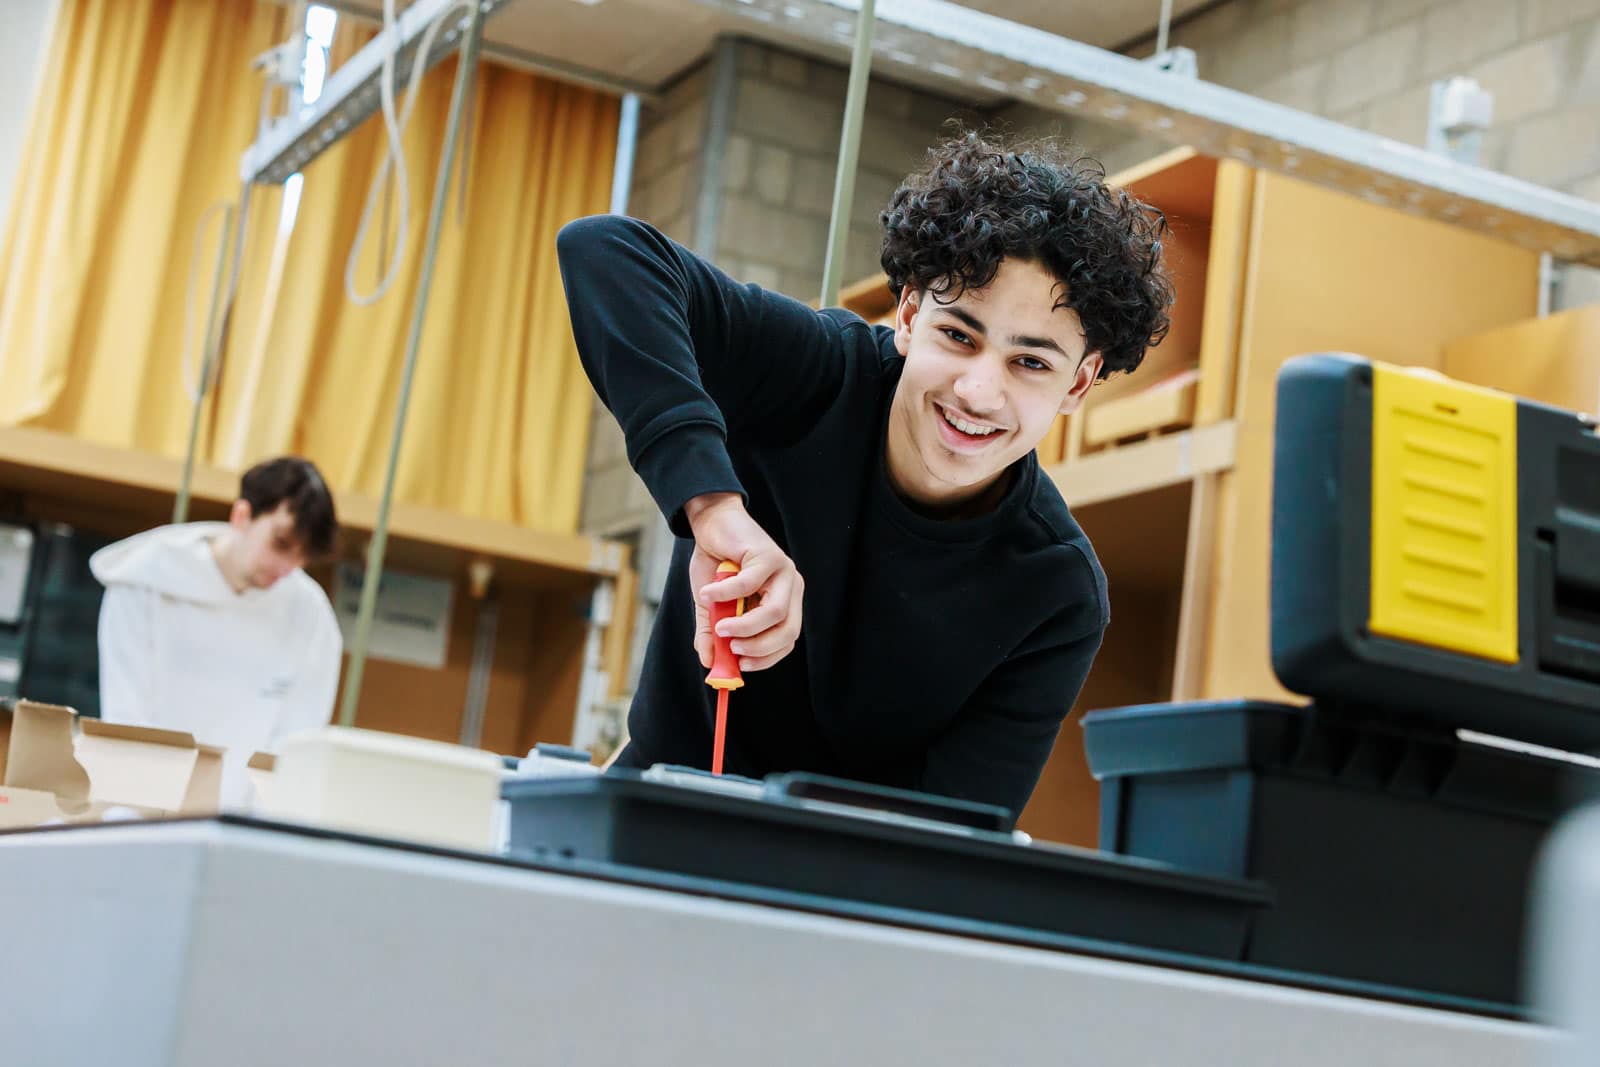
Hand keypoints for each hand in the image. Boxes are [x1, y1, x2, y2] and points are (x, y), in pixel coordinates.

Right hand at [684, 493, 804, 673]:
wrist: (712, 525)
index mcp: (785, 603)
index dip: (767, 657)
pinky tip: (706, 593)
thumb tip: (708, 662)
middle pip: (788, 630)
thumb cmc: (716, 565)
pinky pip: (748, 584)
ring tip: (720, 628)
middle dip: (760, 647)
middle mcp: (790, 588)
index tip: (742, 666)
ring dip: (745, 626)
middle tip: (732, 649)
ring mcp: (783, 571)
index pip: (787, 639)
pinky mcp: (769, 555)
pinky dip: (724, 593)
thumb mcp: (711, 606)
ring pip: (774, 612)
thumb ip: (712, 633)